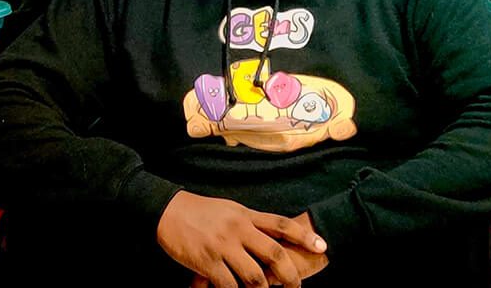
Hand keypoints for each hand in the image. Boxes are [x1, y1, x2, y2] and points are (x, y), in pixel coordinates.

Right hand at [157, 191, 324, 287]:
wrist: (167, 211)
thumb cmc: (199, 211)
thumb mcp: (229, 210)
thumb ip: (249, 223)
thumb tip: (271, 234)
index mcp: (246, 215)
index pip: (281, 224)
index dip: (304, 236)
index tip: (323, 246)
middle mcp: (238, 229)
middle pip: (274, 254)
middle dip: (290, 275)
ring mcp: (223, 246)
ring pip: (254, 277)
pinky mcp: (207, 261)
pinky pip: (228, 285)